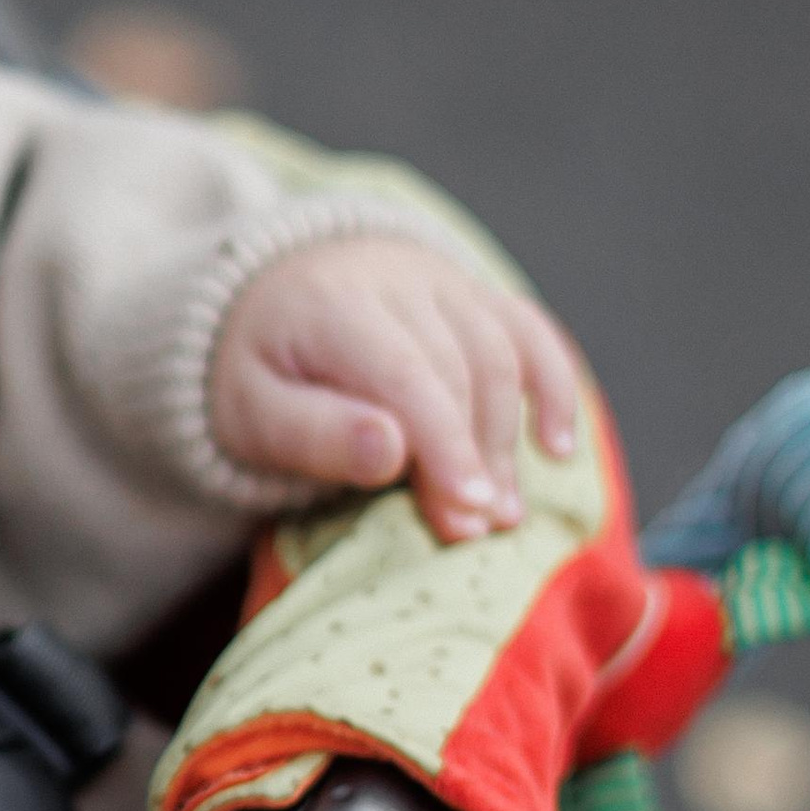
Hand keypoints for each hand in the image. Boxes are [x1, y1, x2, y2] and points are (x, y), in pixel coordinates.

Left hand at [208, 236, 580, 543]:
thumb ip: (314, 433)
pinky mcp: (471, 293)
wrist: (261, 297)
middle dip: (474, 455)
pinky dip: (553, 385)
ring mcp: (441, 280)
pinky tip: (557, 447)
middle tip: (473, 532)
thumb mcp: (252, 411)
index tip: (465, 514)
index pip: (408, 374)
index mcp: (333, 303)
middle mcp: (397, 278)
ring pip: (501, 353)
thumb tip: (390, 451)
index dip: (444, 446)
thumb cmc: (257, 371)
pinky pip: (527, 330)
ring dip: (510, 437)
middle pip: (462, 366)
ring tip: (504, 512)